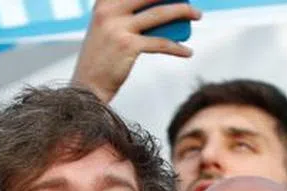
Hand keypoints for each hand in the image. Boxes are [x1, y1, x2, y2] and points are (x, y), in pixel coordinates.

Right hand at [71, 0, 201, 102]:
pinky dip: (177, 48)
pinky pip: (160, 43)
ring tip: (198, 15)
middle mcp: (108, 10)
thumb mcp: (107, 28)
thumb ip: (124, 14)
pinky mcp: (127, 45)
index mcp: (103, 2)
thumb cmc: (103, 58)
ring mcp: (117, 27)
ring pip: (159, 14)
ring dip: (183, 12)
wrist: (88, 87)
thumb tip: (162, 10)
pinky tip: (188, 51)